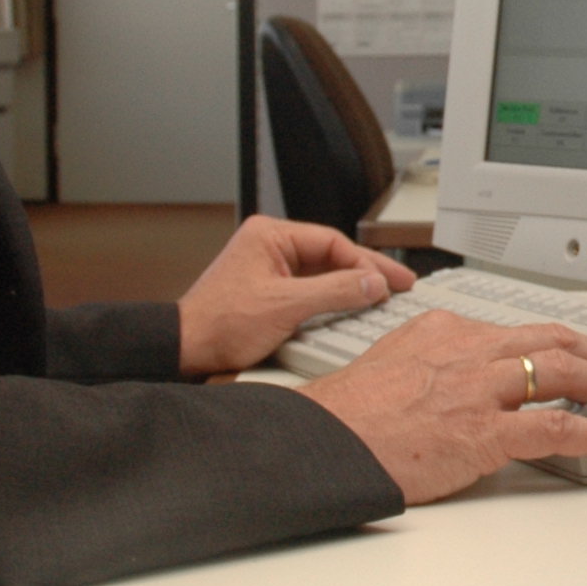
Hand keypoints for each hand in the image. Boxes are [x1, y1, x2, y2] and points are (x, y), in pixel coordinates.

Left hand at [175, 215, 417, 376]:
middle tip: (400, 283)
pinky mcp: (268, 292)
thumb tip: (372, 282)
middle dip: (365, 271)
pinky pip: (309, 289)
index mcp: (269, 235)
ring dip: (350, 286)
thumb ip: (334, 291)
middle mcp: (268, 247)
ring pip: (322, 273)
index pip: (331, 242)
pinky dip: (332, 299)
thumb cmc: (219, 324)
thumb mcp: (285, 306)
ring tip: (381, 296)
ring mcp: (268, 269)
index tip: (389, 282)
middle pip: (330, 255)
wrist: (186, 350)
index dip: (365, 263)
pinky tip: (350, 309)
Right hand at [293, 311, 586, 503]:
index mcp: (447, 329)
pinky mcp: (483, 432)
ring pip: (564, 372)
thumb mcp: (393, 359)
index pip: (520, 329)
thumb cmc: (347, 414)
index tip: (581, 357)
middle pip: (555, 339)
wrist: (323, 441)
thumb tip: (457, 373)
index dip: (562, 345)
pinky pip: (557, 427)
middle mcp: (469, 349)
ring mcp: (478, 389)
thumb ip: (433, 358)